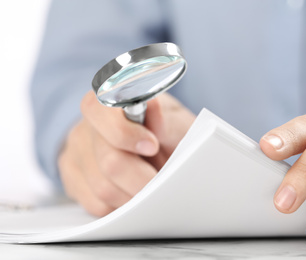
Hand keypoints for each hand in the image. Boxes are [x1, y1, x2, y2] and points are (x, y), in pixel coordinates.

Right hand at [58, 91, 194, 216]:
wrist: (150, 144)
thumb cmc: (164, 130)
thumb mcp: (174, 121)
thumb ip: (165, 118)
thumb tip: (152, 107)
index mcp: (110, 103)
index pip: (99, 111)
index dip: (125, 133)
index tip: (152, 146)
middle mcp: (87, 125)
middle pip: (109, 161)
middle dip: (142, 178)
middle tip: (160, 180)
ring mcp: (76, 152)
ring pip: (103, 188)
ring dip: (133, 195)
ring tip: (150, 188)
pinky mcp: (72, 178)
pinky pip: (95, 204)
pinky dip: (120, 205)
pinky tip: (132, 193)